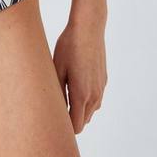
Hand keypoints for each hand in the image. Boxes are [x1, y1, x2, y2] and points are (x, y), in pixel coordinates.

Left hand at [52, 18, 106, 133]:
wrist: (88, 27)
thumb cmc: (69, 46)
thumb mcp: (57, 68)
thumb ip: (58, 93)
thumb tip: (55, 110)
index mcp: (82, 95)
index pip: (76, 127)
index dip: (64, 129)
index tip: (52, 122)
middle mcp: (95, 95)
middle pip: (83, 121)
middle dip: (70, 119)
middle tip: (54, 107)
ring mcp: (101, 88)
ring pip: (90, 111)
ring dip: (78, 109)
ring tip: (63, 92)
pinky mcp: (104, 80)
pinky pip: (95, 98)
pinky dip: (86, 98)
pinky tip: (75, 81)